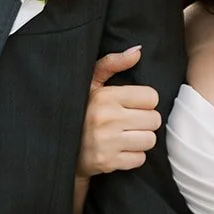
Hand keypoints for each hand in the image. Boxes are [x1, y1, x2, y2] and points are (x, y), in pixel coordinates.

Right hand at [77, 48, 160, 176]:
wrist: (59, 148)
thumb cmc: (79, 111)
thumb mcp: (90, 83)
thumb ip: (113, 63)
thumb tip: (138, 51)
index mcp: (106, 96)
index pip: (151, 97)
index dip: (144, 102)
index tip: (132, 106)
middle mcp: (107, 118)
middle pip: (154, 119)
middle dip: (145, 122)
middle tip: (130, 123)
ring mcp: (107, 142)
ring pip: (149, 140)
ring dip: (141, 140)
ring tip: (125, 136)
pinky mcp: (107, 162)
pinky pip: (139, 159)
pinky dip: (133, 157)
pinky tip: (120, 150)